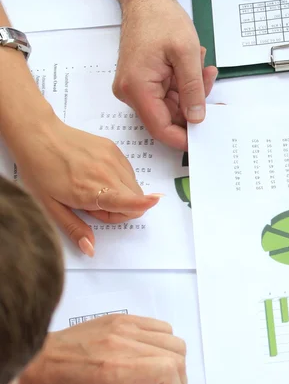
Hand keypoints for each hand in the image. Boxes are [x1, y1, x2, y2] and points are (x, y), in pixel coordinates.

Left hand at [14, 116, 161, 256]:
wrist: (37, 135)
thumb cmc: (39, 171)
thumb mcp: (50, 206)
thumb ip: (74, 228)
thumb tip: (91, 249)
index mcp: (91, 191)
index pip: (128, 200)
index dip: (143, 203)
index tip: (156, 201)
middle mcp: (107, 174)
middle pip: (135, 201)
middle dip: (120, 210)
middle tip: (93, 205)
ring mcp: (112, 159)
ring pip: (134, 187)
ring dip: (120, 194)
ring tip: (93, 188)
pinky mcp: (114, 150)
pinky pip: (128, 173)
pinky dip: (118, 180)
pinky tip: (96, 174)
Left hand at [15, 314, 187, 383]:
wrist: (39, 364)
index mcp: (117, 370)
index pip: (169, 372)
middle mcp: (124, 343)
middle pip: (177, 354)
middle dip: (179, 378)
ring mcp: (124, 327)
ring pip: (172, 338)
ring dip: (174, 360)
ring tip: (160, 375)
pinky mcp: (122, 319)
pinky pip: (159, 326)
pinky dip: (163, 343)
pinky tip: (150, 357)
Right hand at [113, 0, 218, 150]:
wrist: (146, 0)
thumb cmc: (159, 18)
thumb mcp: (186, 54)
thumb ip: (193, 89)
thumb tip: (196, 117)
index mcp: (137, 87)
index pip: (160, 128)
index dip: (183, 138)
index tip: (202, 139)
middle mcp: (132, 92)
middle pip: (167, 118)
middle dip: (193, 107)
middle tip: (210, 88)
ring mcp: (137, 88)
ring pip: (172, 107)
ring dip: (192, 94)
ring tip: (203, 70)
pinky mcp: (144, 83)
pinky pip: (169, 95)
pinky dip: (185, 86)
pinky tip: (196, 70)